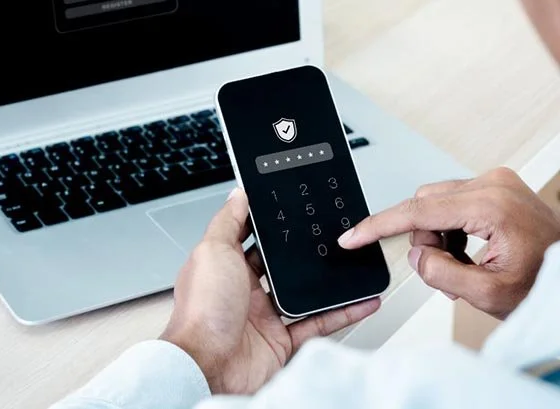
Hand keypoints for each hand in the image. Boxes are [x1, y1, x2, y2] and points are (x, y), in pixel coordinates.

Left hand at [160, 189, 379, 394]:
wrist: (207, 367)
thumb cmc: (202, 312)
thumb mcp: (212, 251)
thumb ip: (227, 222)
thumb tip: (237, 194)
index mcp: (224, 266)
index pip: (248, 237)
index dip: (266, 222)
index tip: (289, 206)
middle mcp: (243, 290)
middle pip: (278, 264)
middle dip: (300, 251)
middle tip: (326, 233)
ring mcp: (263, 316)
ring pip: (303, 293)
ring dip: (326, 282)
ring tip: (348, 263)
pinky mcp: (281, 340)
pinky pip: (318, 322)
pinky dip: (341, 313)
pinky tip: (360, 301)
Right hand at [339, 167, 559, 319]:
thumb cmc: (546, 283)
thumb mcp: (489, 294)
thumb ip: (440, 274)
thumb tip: (416, 256)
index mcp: (491, 206)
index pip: (418, 211)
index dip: (379, 226)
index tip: (354, 236)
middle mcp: (492, 184)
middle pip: (424, 205)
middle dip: (424, 240)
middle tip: (446, 271)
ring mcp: (496, 182)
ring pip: (435, 204)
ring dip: (438, 237)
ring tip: (463, 265)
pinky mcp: (496, 186)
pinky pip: (452, 202)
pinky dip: (451, 229)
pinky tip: (468, 251)